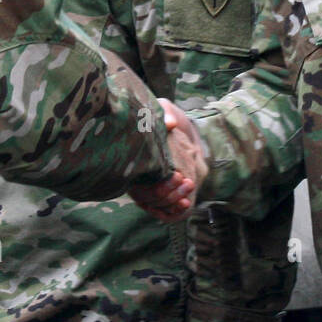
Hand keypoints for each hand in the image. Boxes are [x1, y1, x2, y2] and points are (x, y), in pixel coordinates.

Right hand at [130, 99, 208, 222]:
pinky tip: (185, 203)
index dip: (159, 185)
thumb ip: (165, 112)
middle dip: (170, 192)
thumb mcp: (165, 109)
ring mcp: (148, 190)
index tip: (178, 174)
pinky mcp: (160, 196)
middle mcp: (136, 179)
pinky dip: (175, 211)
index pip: (140, 185)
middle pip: (149, 197)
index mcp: (132, 162)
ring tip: (189, 185)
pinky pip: (163, 212)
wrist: (181, 128)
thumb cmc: (166, 118)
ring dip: (175, 199)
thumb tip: (170, 123)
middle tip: (187, 181)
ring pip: (158, 205)